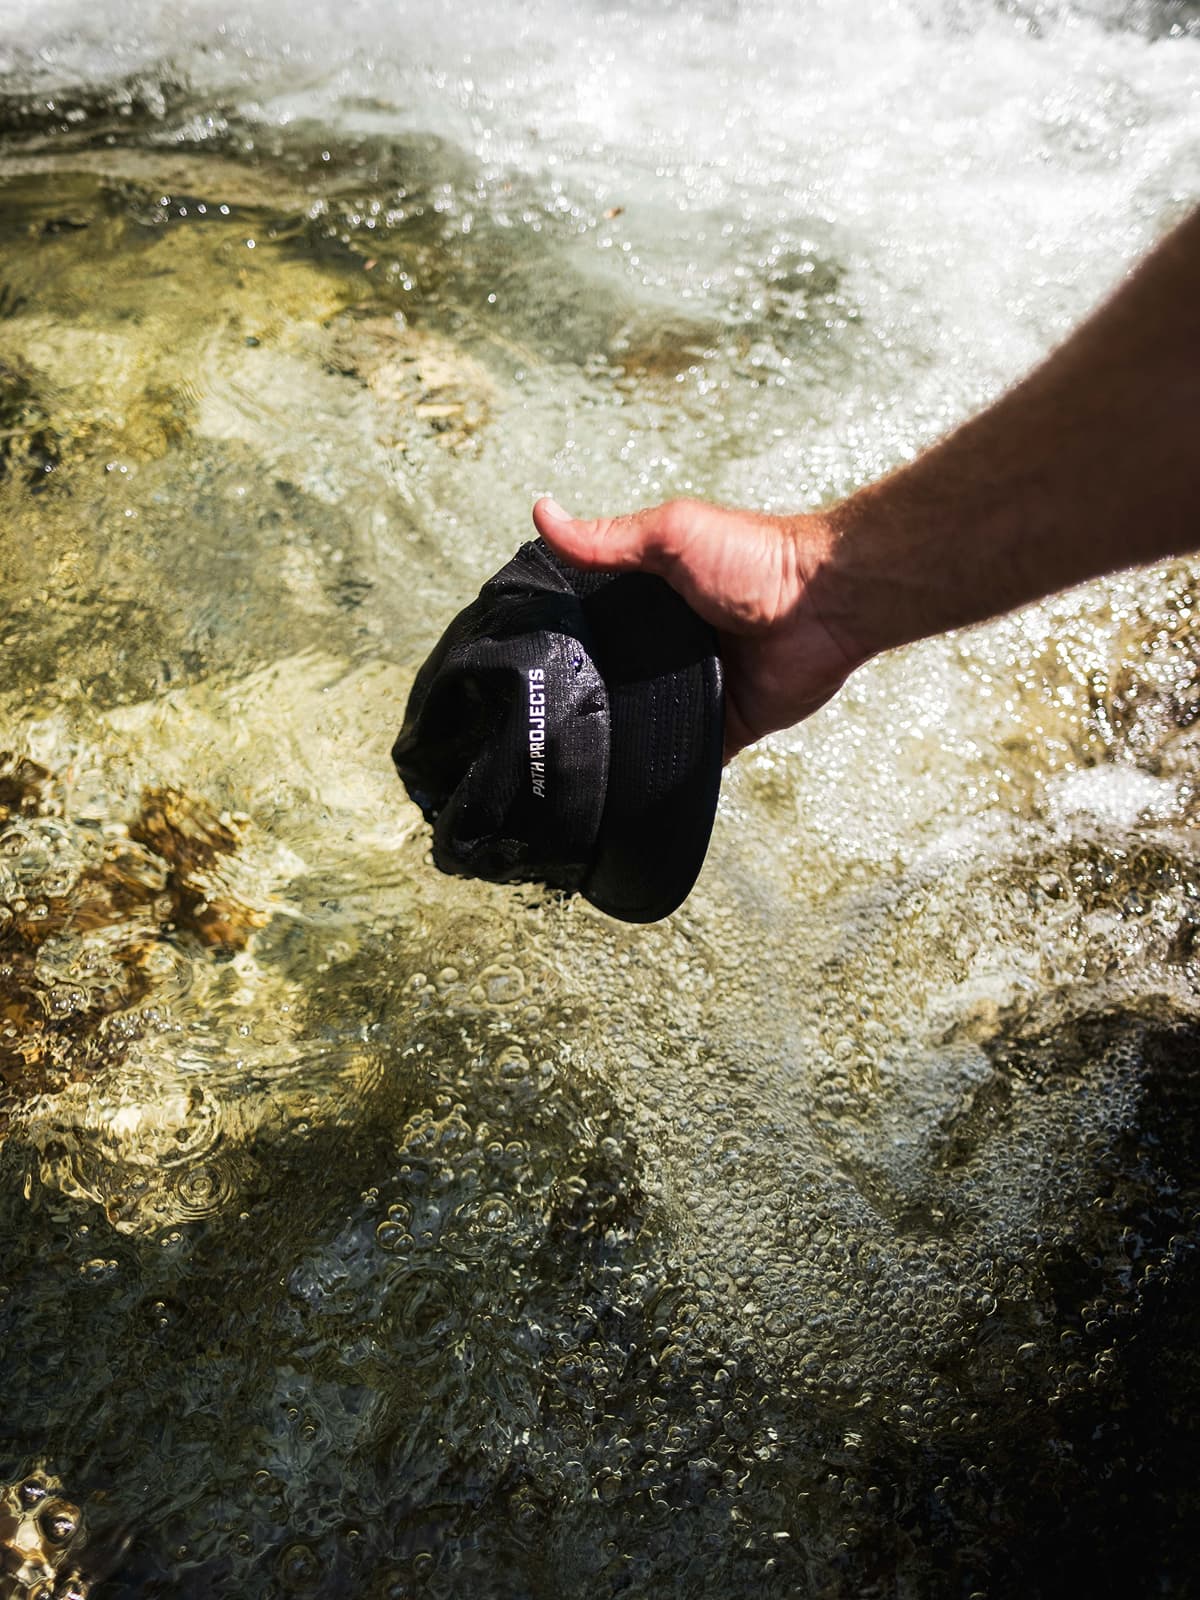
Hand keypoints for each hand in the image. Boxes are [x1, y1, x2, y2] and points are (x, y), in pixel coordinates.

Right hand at [531, 496, 866, 761]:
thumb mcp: (670, 535)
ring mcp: (697, 688)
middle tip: (540, 718)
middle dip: (587, 696)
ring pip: (646, 721)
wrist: (824, 605)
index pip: (597, 625)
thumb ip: (606, 539)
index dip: (564, 639)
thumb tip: (542, 512)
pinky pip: (687, 755)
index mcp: (655, 601)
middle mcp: (671, 647)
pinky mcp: (724, 726)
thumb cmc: (755, 558)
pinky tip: (631, 779)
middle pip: (615, 679)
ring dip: (622, 733)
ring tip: (574, 755)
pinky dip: (666, 766)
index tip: (520, 659)